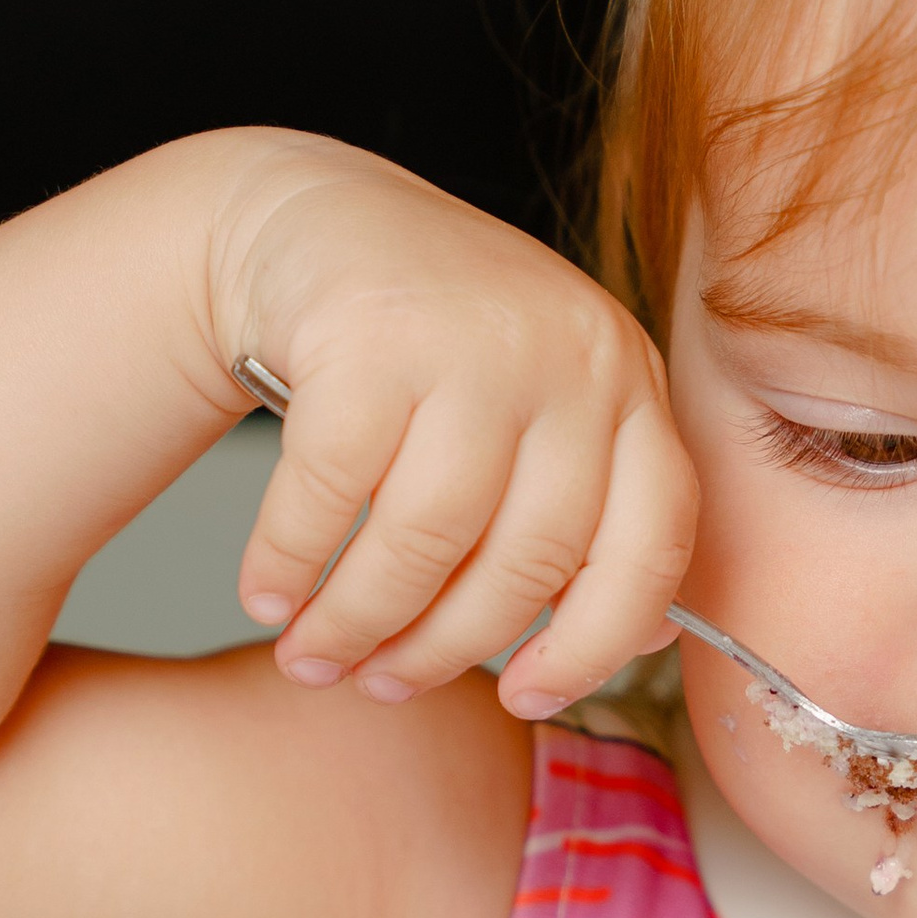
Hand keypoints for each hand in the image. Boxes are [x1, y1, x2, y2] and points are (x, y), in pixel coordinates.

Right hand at [209, 140, 695, 716]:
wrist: (321, 219)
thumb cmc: (438, 345)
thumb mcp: (542, 405)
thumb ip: (586, 508)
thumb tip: (633, 644)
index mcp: (629, 386)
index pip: (650, 546)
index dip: (594, 646)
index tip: (528, 698)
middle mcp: (572, 356)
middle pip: (525, 562)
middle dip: (442, 649)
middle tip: (379, 683)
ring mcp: (475, 341)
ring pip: (426, 538)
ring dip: (356, 622)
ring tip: (312, 656)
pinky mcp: (371, 335)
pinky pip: (331, 491)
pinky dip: (291, 561)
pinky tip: (266, 596)